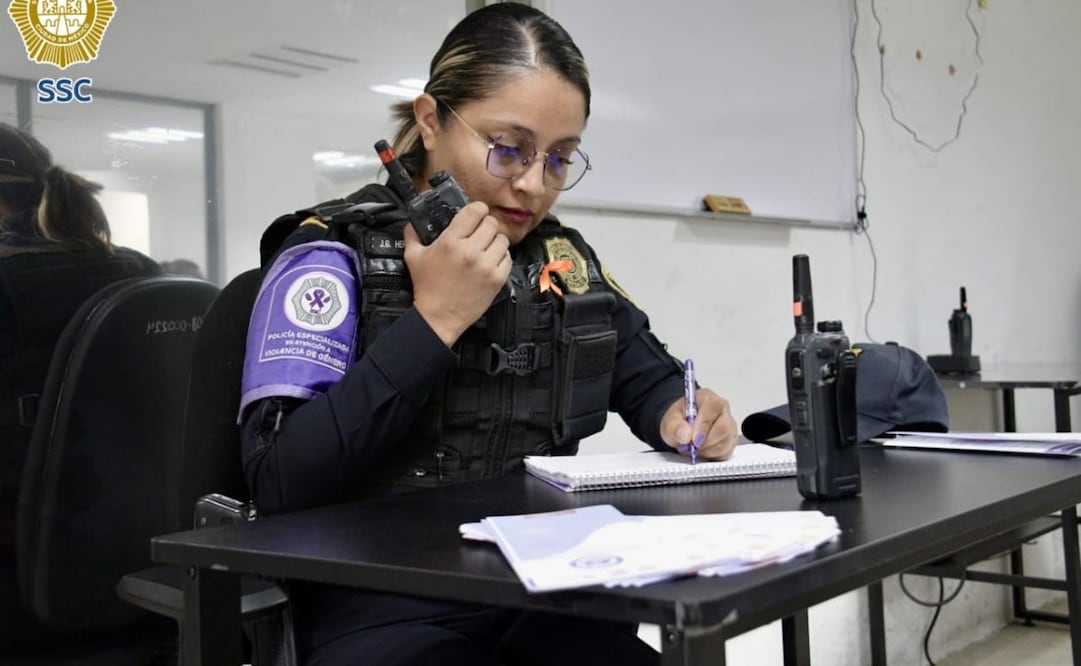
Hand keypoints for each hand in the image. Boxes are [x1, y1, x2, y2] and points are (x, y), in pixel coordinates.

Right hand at [404, 201, 510, 345]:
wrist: (439, 317)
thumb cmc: (426, 287)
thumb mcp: (413, 257)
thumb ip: (412, 234)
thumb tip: (413, 221)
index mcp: (451, 241)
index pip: (476, 211)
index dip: (477, 210)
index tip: (475, 215)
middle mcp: (471, 251)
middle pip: (492, 223)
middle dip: (485, 226)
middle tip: (479, 234)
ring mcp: (487, 266)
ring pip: (502, 240)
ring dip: (495, 242)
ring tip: (485, 249)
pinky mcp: (497, 279)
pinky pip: (508, 258)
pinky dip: (501, 258)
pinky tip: (490, 262)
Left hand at [660, 388, 737, 460]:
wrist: (682, 428)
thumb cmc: (680, 420)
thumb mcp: (670, 421)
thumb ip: (675, 427)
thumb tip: (685, 434)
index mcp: (708, 399)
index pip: (713, 408)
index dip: (703, 425)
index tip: (693, 439)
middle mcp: (723, 411)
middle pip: (723, 428)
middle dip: (705, 442)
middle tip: (691, 447)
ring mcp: (729, 426)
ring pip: (724, 443)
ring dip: (706, 450)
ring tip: (693, 448)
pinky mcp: (731, 441)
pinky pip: (725, 452)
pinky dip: (711, 456)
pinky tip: (701, 450)